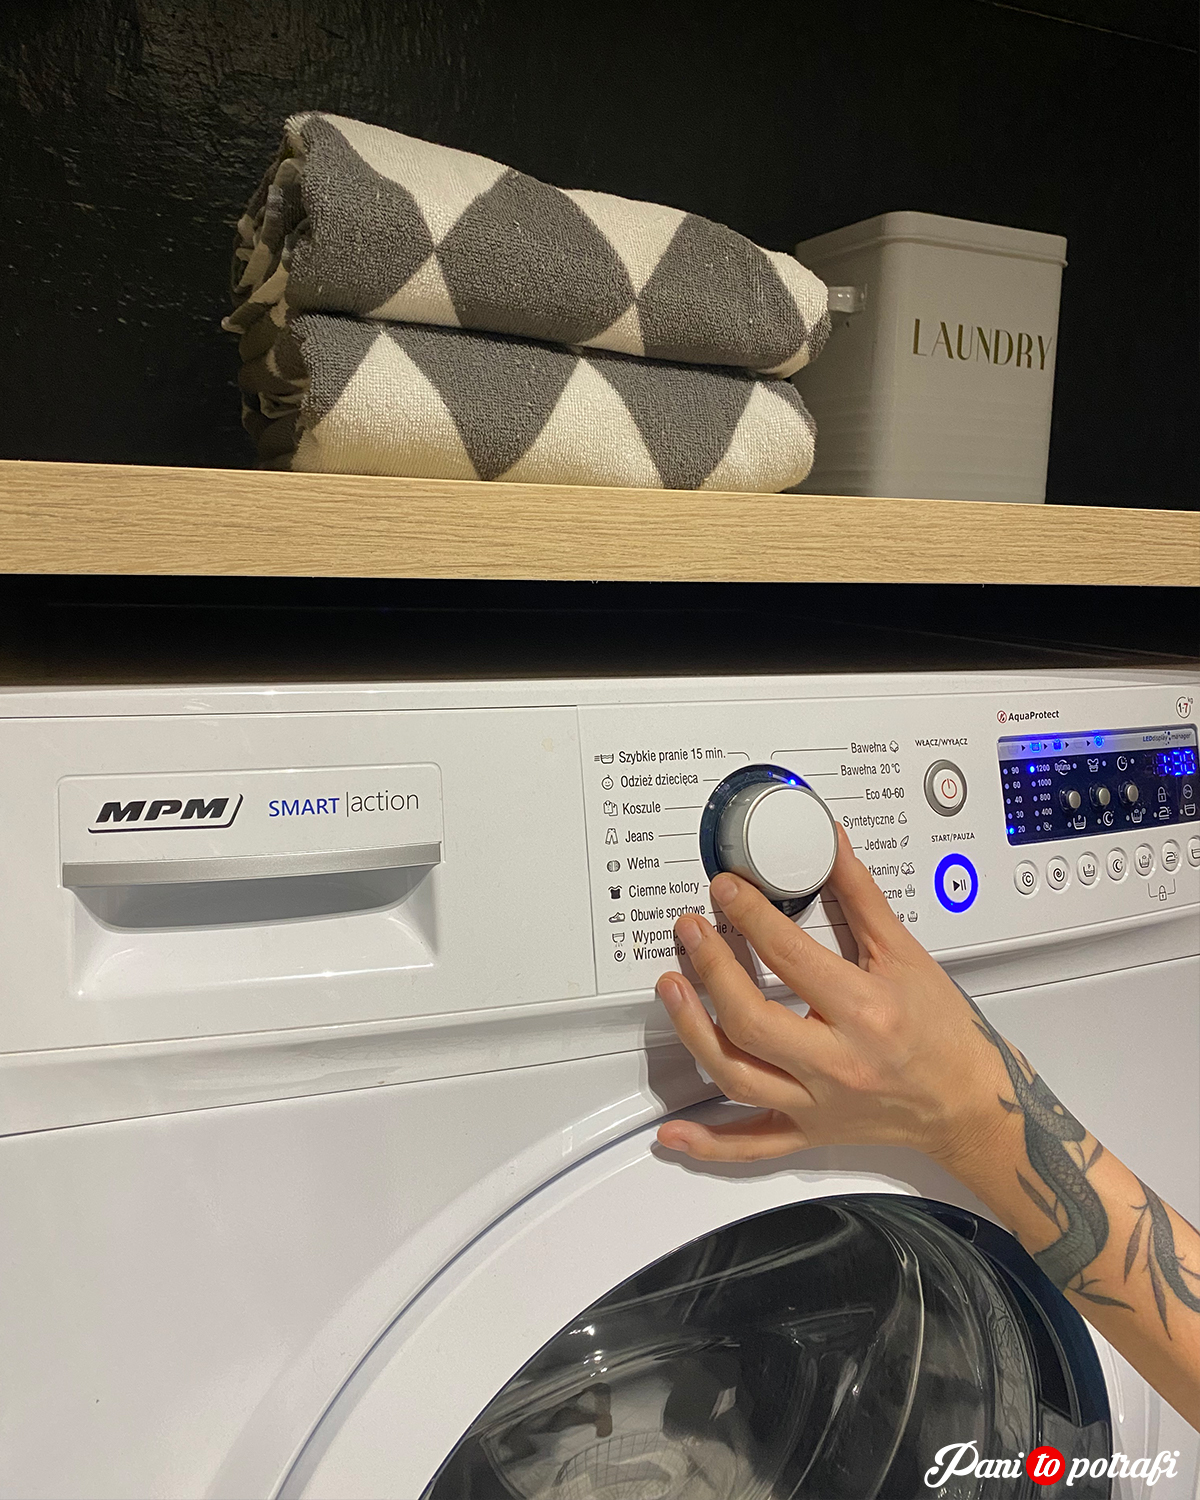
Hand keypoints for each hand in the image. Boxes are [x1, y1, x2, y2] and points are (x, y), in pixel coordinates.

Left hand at [655, 825, 1005, 1172]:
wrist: (970, 1102)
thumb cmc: (943, 1032)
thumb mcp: (906, 955)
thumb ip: (860, 897)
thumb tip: (830, 845)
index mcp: (865, 1012)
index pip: (791, 957)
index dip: (750, 916)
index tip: (725, 890)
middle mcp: (837, 1063)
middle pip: (753, 1020)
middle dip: (712, 970)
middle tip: (690, 932)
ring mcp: (818, 1104)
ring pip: (738, 1076)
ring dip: (693, 1033)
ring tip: (671, 990)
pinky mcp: (808, 1132)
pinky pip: (750, 1145)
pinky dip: (709, 1144)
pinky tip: (673, 1132)